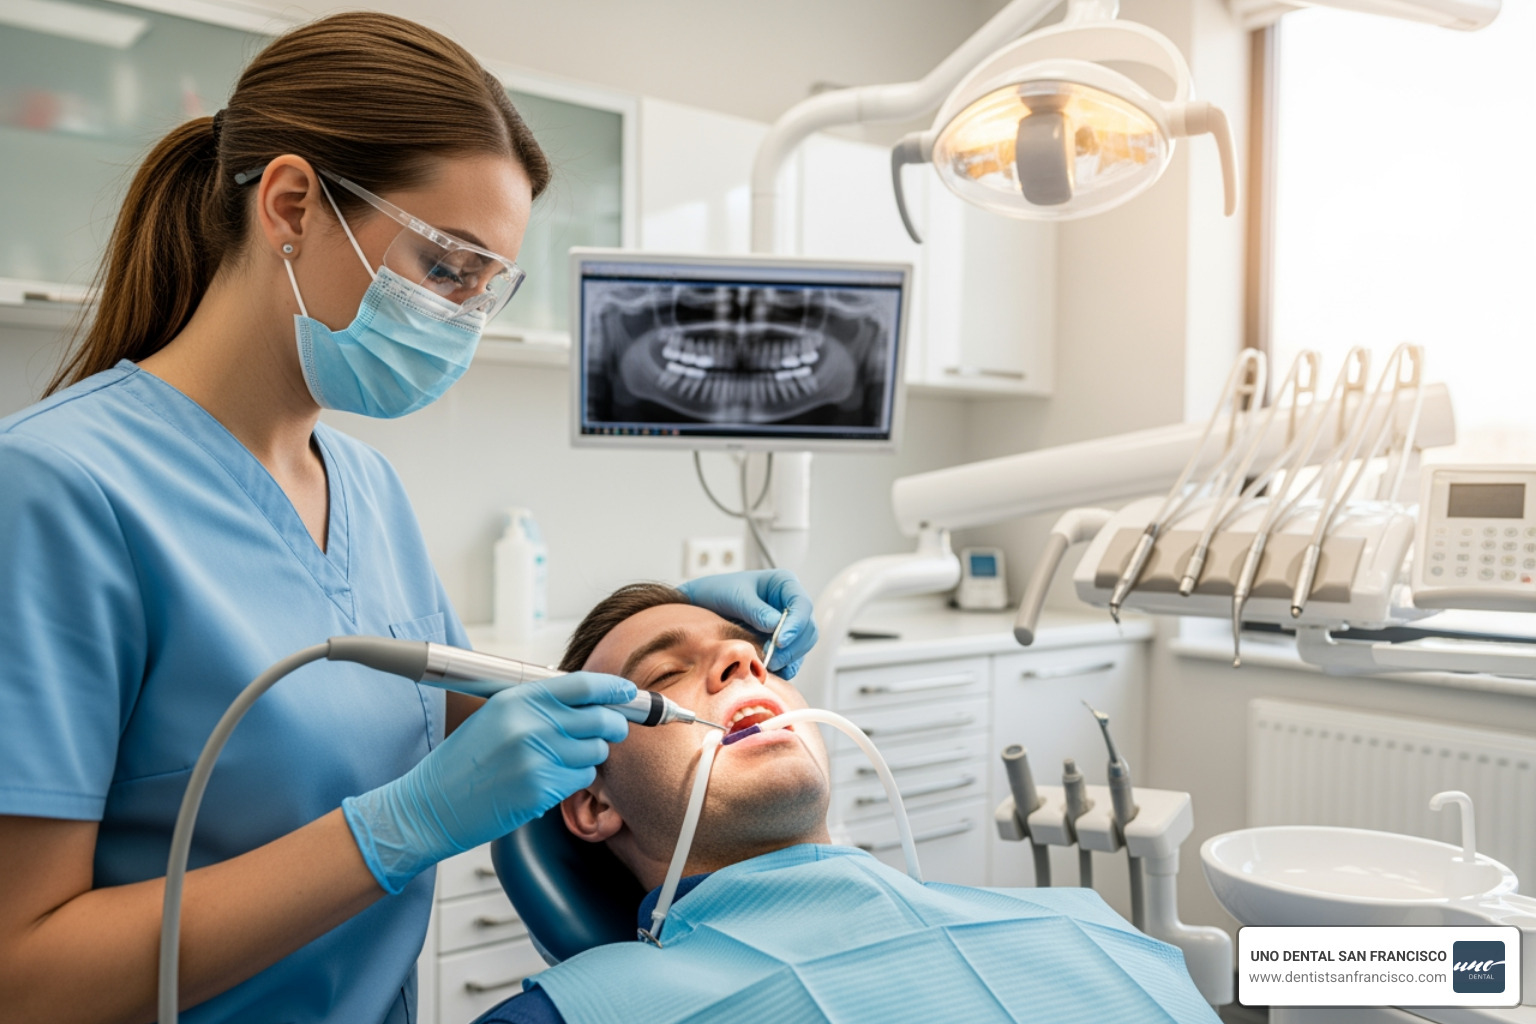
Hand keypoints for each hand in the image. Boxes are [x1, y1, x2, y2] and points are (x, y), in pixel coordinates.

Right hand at [343, 672, 633, 893]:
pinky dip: (573, 780)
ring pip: (595, 752)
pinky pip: (580, 779)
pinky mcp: (541, 790)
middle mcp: (530, 725)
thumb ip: (537, 706)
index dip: (613, 688)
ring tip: (562, 760)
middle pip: (600, 719)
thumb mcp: (494, 717)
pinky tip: (548, 781)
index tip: (627, 692)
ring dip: (589, 756)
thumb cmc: (461, 763)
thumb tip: (584, 701)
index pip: (583, 686)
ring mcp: (537, 758)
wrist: (430, 806)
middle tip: (612, 730)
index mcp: (518, 700)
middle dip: (613, 726)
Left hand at [677, 569, 817, 678]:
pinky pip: (793, 656)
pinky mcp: (782, 640)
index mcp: (784, 584)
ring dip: (789, 658)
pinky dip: (786, 665)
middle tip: (772, 659)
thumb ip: (756, 611)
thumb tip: (776, 626)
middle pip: (807, 628)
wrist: (704, 603)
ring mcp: (788, 622)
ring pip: (803, 644)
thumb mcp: (735, 597)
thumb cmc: (720, 591)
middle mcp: (790, 603)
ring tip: (767, 665)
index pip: (802, 605)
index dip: (796, 625)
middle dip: (793, 646)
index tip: (780, 642)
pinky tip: (771, 670)